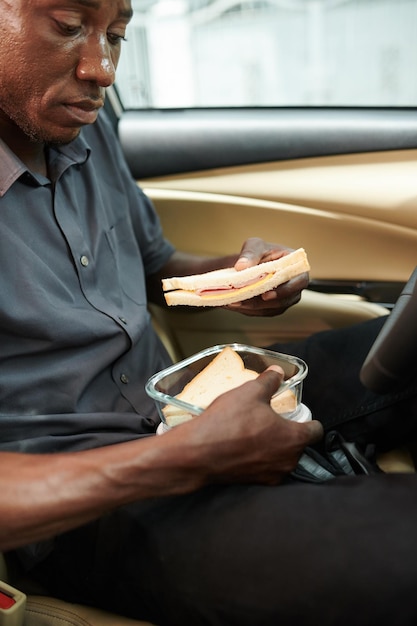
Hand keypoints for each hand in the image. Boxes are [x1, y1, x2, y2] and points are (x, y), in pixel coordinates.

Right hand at [181, 367, 322, 485]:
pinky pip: (264, 467)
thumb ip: (269, 381)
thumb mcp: (250, 392)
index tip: (299, 414)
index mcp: (294, 439)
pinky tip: (242, 444)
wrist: (197, 453)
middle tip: (271, 419)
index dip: (309, 419)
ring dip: (273, 445)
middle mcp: (288, 461)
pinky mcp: (253, 482)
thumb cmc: (228, 423)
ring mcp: (271, 475)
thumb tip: (278, 373)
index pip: (316, 431)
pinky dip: (258, 457)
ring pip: (281, 457)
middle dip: (287, 432)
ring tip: (254, 431)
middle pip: (298, 445)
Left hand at [225, 238, 308, 316]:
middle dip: (260, 302)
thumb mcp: (255, 246)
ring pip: (269, 309)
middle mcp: (294, 287)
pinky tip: (231, 303)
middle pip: (283, 301)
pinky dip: (245, 309)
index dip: (284, 290)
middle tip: (241, 300)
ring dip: (250, 307)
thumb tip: (241, 266)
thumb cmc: (259, 252)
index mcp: (297, 269)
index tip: (266, 294)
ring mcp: (283, 300)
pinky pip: (260, 312)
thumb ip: (250, 253)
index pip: (299, 282)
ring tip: (231, 301)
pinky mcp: (271, 308)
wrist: (251, 264)